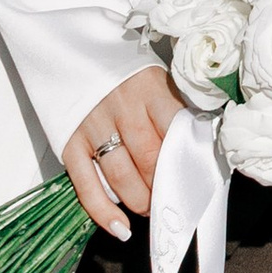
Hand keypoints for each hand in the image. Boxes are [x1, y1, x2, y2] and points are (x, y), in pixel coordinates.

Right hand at [65, 61, 186, 237]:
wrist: (71, 45)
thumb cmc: (125, 70)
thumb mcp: (156, 77)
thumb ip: (173, 107)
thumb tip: (202, 140)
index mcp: (151, 88)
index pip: (175, 131)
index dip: (186, 160)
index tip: (196, 178)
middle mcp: (123, 108)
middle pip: (149, 158)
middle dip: (164, 186)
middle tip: (172, 199)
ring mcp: (93, 126)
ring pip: (121, 176)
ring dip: (139, 201)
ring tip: (150, 210)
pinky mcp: (70, 142)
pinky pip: (86, 183)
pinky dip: (103, 211)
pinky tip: (119, 227)